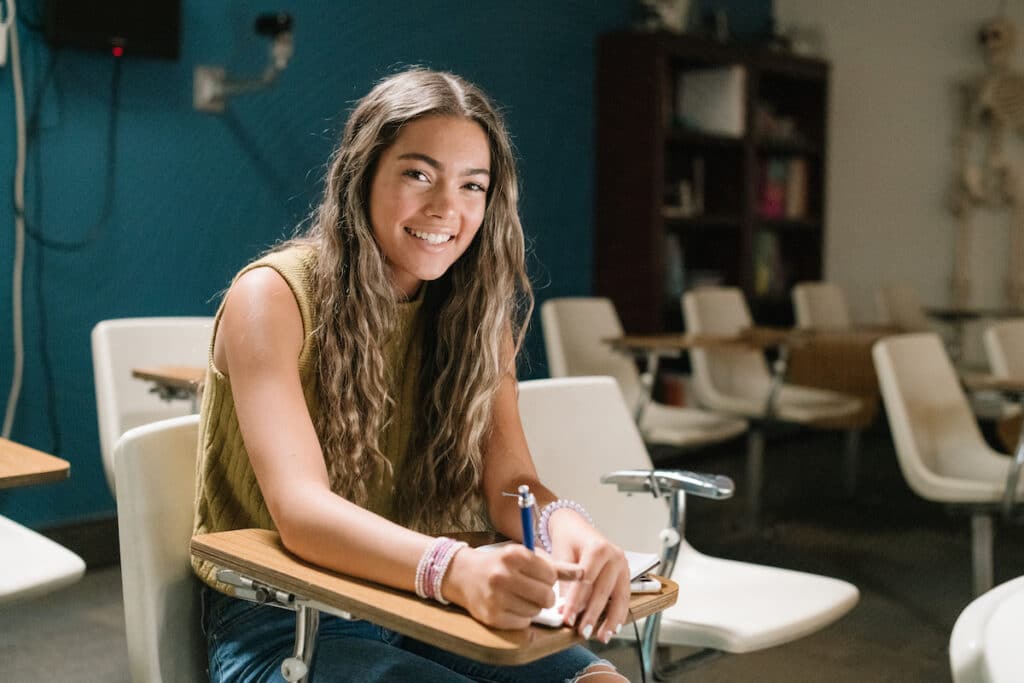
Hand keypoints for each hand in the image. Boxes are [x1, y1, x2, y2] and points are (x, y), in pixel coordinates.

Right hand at [442, 544, 582, 629]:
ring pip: (536, 610)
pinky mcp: (492, 616)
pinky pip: (523, 623)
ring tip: (521, 597)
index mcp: (513, 555)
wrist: (462, 575)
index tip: (539, 577)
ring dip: (534, 606)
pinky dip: (522, 617)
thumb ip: (555, 565)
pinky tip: (512, 606)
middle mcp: (503, 575)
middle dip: (546, 595)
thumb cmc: (500, 564)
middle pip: (546, 595)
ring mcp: (496, 597)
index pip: (551, 574)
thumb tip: (584, 573)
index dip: (549, 578)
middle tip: (535, 590)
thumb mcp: (525, 557)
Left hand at [548, 508, 630, 642]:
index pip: (586, 580)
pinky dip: (619, 614)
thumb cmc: (567, 541)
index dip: (575, 601)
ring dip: (610, 620)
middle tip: (581, 632)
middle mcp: (615, 556)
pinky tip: (613, 628)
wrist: (576, 527)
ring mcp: (623, 566)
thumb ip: (564, 582)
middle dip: (591, 615)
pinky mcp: (626, 575)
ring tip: (601, 637)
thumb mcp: (561, 556)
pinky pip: (624, 598)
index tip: (566, 618)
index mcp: (598, 548)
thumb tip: (562, 610)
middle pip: (603, 591)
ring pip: (618, 597)